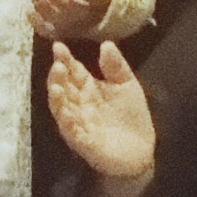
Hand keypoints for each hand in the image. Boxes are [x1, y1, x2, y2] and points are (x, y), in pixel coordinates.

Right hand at [45, 41, 154, 179]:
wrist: (140, 152)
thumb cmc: (132, 118)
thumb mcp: (127, 86)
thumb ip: (116, 66)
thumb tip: (106, 43)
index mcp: (89, 89)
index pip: (73, 71)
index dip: (65, 59)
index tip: (58, 45)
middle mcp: (79, 104)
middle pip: (64, 88)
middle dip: (58, 76)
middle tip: (58, 64)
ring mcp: (78, 123)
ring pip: (61, 109)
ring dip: (57, 98)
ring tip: (56, 86)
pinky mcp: (83, 142)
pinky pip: (71, 132)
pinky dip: (67, 123)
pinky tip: (67, 114)